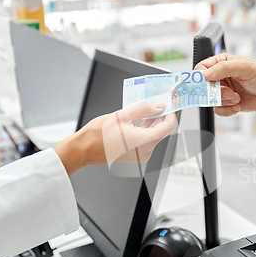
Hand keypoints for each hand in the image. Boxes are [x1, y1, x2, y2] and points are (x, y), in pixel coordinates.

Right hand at [54, 102, 176, 174]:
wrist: (84, 149)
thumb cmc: (98, 134)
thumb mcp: (123, 115)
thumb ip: (144, 109)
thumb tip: (159, 106)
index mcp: (144, 142)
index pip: (168, 126)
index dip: (171, 113)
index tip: (171, 103)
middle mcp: (146, 151)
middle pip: (162, 131)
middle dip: (162, 115)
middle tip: (161, 101)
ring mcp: (141, 155)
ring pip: (154, 135)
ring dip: (154, 121)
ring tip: (151, 106)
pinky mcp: (135, 155)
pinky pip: (147, 140)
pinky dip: (147, 129)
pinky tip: (142, 118)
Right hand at [195, 53, 255, 116]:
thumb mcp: (245, 67)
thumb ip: (224, 68)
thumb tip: (206, 74)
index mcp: (222, 63)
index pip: (202, 69)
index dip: (202, 78)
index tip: (208, 84)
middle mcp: (221, 76)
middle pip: (204, 87)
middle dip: (216, 92)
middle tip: (228, 92)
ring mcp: (224, 90)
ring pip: (211, 100)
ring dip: (225, 101)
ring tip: (237, 97)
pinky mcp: (228, 103)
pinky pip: (218, 110)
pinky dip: (228, 110)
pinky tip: (238, 105)